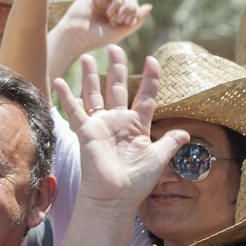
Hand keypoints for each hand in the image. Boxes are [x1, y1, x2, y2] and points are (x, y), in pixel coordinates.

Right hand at [54, 0, 151, 52]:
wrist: (77, 38)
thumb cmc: (95, 38)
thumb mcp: (121, 31)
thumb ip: (136, 20)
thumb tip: (149, 6)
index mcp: (113, 10)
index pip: (132, 2)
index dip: (135, 11)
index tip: (128, 24)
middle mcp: (106, 0)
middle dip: (132, 7)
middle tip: (124, 20)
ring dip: (127, 5)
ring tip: (118, 18)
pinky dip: (118, 2)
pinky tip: (110, 13)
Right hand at [54, 46, 188, 207]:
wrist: (114, 197)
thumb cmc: (136, 182)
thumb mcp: (159, 158)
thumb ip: (170, 142)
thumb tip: (186, 133)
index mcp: (137, 126)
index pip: (145, 96)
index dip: (150, 78)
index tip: (152, 60)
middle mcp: (118, 122)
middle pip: (116, 88)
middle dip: (116, 67)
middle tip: (115, 49)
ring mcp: (101, 125)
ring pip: (95, 93)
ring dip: (91, 75)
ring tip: (88, 57)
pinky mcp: (86, 131)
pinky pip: (74, 109)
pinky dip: (66, 95)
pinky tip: (59, 81)